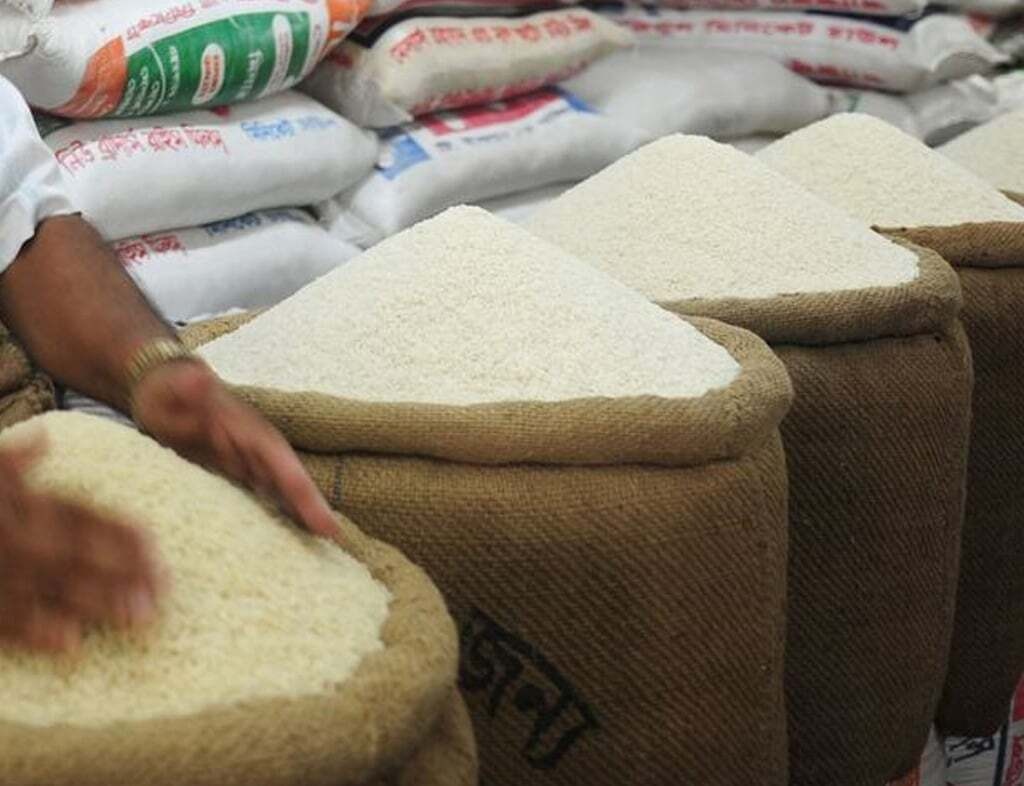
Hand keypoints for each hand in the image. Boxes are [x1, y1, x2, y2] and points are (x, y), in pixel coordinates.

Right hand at [0, 435, 163, 653]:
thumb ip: (8, 461)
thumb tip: (43, 443)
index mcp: (10, 500)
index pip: (73, 513)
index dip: (115, 529)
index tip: (155, 545)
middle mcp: (5, 532)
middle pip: (71, 551)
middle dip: (119, 570)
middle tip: (161, 592)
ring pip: (45, 587)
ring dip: (93, 603)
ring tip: (137, 618)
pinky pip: (0, 619)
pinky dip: (34, 630)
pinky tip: (70, 643)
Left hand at [131, 361, 340, 540]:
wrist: (159, 388)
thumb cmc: (169, 390)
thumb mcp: (176, 386)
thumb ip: (189, 387)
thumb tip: (198, 379)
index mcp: (252, 432)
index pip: (285, 468)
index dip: (307, 497)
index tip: (329, 526)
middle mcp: (256, 449)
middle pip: (290, 485)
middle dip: (312, 512)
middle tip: (333, 543)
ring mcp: (245, 462)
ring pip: (278, 493)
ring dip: (296, 517)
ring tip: (315, 551)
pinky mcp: (230, 473)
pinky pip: (257, 498)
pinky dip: (271, 516)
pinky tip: (275, 542)